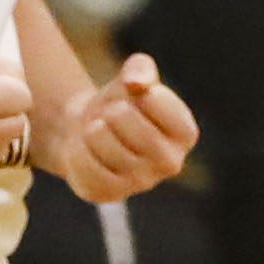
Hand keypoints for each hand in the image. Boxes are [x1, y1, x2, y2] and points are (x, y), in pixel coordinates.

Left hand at [50, 53, 198, 203]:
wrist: (84, 128)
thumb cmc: (118, 101)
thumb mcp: (131, 76)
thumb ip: (140, 69)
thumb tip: (135, 82)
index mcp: (185, 133)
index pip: (162, 107)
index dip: (142, 94)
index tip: (136, 95)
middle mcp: (171, 162)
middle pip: (141, 134)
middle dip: (115, 113)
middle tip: (111, 113)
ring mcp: (142, 183)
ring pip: (110, 149)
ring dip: (94, 130)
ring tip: (96, 129)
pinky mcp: (111, 194)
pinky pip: (88, 168)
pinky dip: (78, 150)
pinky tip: (83, 147)